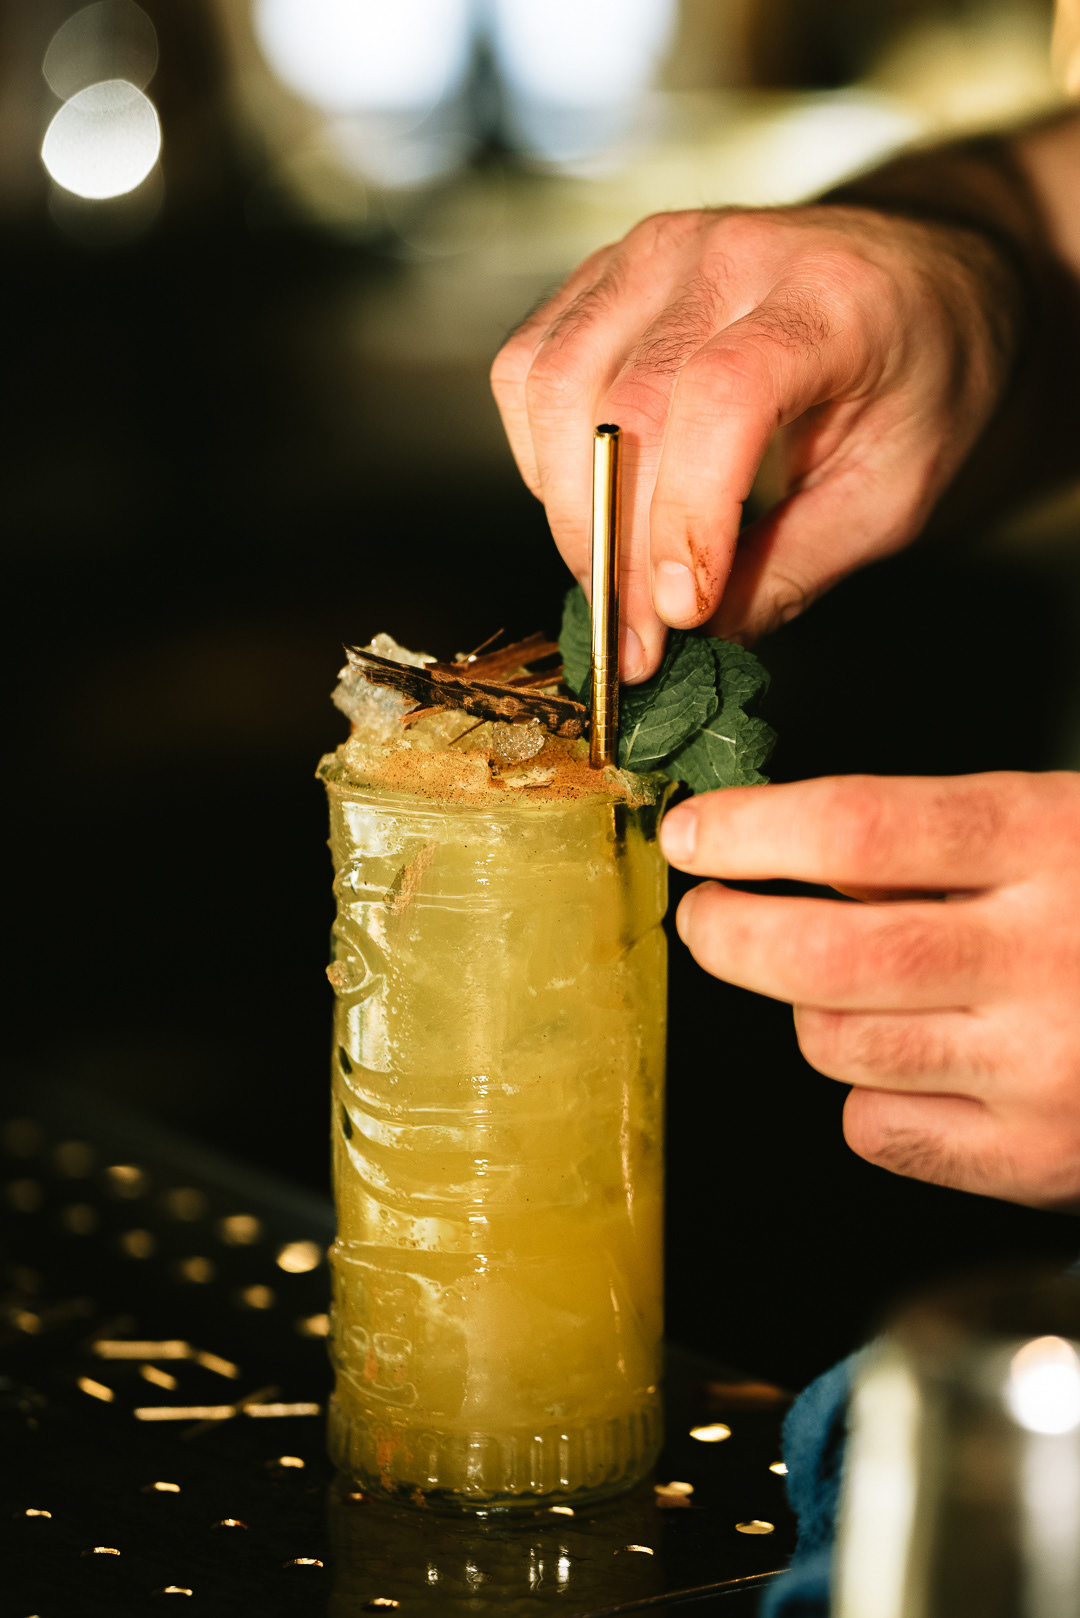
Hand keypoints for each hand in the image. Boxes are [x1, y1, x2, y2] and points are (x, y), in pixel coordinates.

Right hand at [491, 206, 1018, 677]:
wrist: (921, 278)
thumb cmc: (920, 383)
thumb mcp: (894, 495)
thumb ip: (793, 568)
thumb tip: (694, 641)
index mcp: (829, 297)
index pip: (724, 395)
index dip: (686, 513)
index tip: (680, 612)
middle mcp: (730, 252)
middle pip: (624, 403)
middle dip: (614, 547)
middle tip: (632, 643)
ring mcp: (654, 250)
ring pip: (554, 386)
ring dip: (566, 511)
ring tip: (610, 587)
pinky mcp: (605, 272)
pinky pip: (528, 369)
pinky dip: (538, 458)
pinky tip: (587, 508)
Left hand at [659, 772, 1079, 1211]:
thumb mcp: (1058, 826)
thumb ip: (933, 843)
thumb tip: (777, 852)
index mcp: (1054, 845)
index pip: (861, 831)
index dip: (751, 833)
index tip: (695, 835)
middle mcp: (1048, 958)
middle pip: (825, 958)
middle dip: (728, 936)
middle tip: (706, 918)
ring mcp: (1043, 1073)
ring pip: (836, 1045)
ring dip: (807, 1008)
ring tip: (847, 983)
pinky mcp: (1037, 1160)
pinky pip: (875, 1127)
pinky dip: (863, 1092)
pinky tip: (915, 1058)